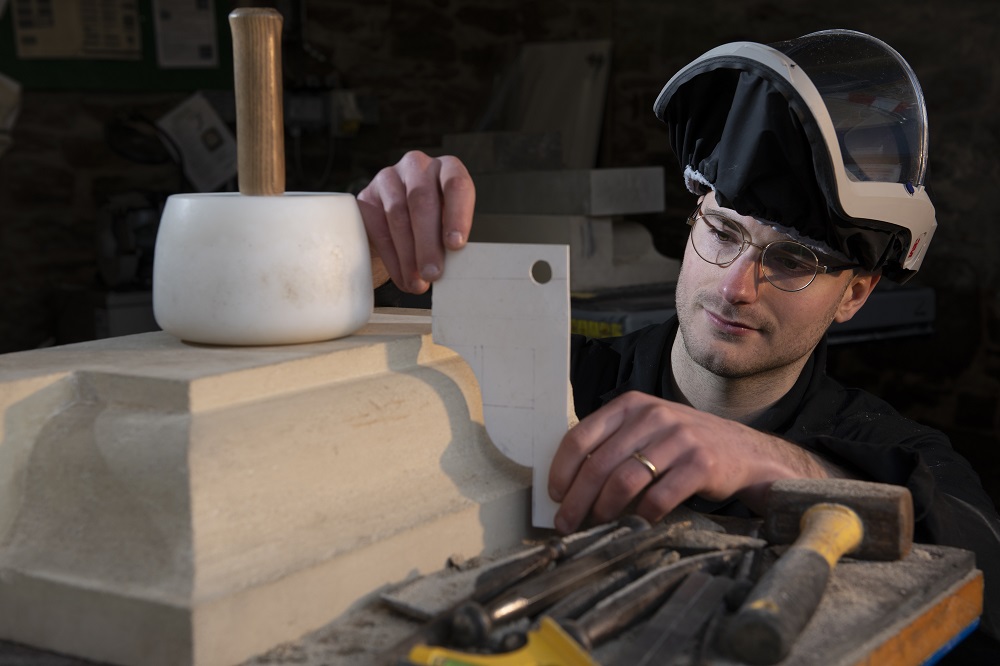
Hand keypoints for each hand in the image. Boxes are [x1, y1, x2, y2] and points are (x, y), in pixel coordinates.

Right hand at [357, 151, 474, 292]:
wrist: (399, 221)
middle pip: (421, 201)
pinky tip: (401, 276)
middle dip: (428, 242)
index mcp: (447, 168)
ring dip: (408, 255)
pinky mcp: (366, 196)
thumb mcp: (450, 223)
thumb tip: (456, 268)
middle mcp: (417, 166)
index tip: (456, 245)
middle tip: (432, 273)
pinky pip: (377, 227)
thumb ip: (453, 237)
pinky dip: (391, 257)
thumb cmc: (435, 224)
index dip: (457, 215)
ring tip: (417, 282)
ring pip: (397, 214)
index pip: (456, 185)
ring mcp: (388, 178)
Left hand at [547, 391, 842, 533]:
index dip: (562, 469)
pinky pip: (660, 497)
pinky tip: (636, 524)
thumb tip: (570, 481)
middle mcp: (653, 416)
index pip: (581, 436)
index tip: (555, 494)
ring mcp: (678, 438)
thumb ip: (613, 443)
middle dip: (577, 499)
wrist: (744, 451)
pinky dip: (642, 516)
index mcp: (631, 405)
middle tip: (566, 522)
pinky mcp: (701, 463)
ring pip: (625, 480)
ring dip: (604, 509)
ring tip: (597, 524)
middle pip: (599, 464)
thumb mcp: (647, 429)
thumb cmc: (683, 444)